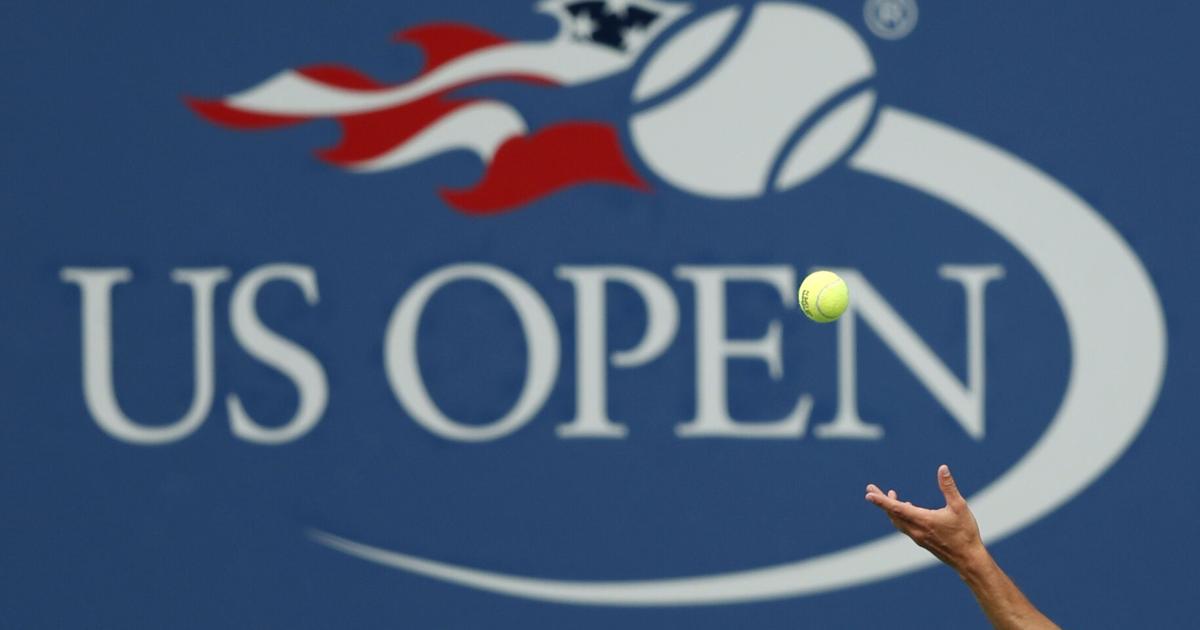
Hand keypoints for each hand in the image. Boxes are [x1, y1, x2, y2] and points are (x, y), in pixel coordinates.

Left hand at [865, 464, 985, 571]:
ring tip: (889, 495)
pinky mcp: (922, 541)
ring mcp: (918, 537)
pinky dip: (899, 516)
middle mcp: (916, 530)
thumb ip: (949, 487)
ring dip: (890, 508)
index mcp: (923, 520)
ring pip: (898, 521)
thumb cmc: (965, 533)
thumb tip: (942, 468)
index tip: (869, 494)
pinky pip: (905, 527)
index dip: (882, 501)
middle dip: (881, 501)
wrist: (969, 560)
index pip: (897, 509)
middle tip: (870, 489)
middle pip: (893, 514)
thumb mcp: (959, 506)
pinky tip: (907, 507)